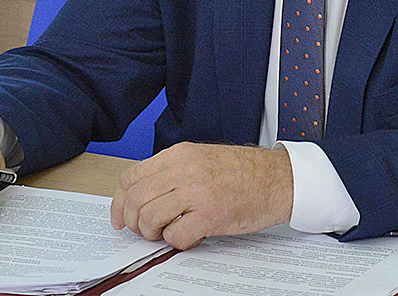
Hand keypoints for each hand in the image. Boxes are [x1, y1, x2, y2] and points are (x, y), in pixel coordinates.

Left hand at [111, 143, 292, 249]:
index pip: (130, 178)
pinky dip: (175, 243)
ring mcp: (198, 192)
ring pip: (149, 217)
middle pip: (135, 200)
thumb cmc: (243, 172)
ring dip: (152, 233)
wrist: (278, 178)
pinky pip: (175, 235)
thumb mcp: (200, 159)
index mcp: (178, 155)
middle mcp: (184, 170)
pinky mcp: (212, 215)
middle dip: (133, 222)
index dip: (119, 202)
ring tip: (165, 234)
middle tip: (144, 231)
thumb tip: (142, 197)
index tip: (120, 218)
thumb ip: (171, 172)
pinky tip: (188, 237)